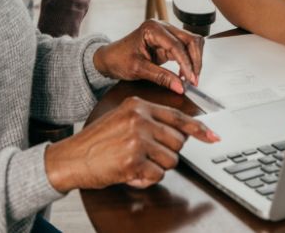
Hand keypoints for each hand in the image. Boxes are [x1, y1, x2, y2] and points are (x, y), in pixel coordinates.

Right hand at [44, 97, 218, 190]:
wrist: (71, 158)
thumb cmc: (96, 142)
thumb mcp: (122, 119)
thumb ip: (149, 120)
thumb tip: (181, 133)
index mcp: (138, 106)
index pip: (178, 117)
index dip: (199, 129)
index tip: (213, 137)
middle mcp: (140, 119)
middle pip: (178, 142)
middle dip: (167, 153)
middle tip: (146, 155)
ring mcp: (137, 139)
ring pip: (171, 160)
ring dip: (156, 168)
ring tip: (135, 163)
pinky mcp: (133, 160)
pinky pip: (157, 175)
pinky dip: (146, 179)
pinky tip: (130, 172)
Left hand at [93, 19, 204, 93]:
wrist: (109, 58)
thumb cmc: (118, 59)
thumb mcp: (138, 69)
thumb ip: (161, 77)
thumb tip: (180, 86)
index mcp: (152, 29)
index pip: (177, 45)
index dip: (186, 63)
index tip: (190, 78)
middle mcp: (162, 27)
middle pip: (190, 39)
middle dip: (195, 60)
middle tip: (194, 79)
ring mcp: (166, 33)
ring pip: (191, 43)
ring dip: (194, 60)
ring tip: (190, 78)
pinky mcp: (168, 42)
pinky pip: (185, 49)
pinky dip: (188, 61)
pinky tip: (185, 74)